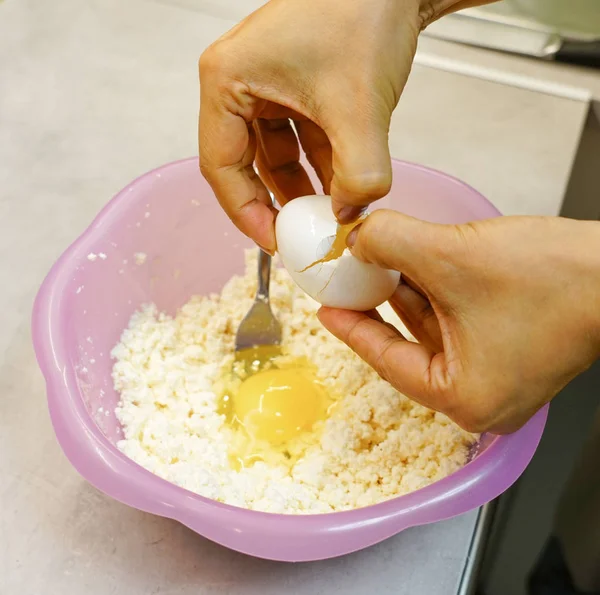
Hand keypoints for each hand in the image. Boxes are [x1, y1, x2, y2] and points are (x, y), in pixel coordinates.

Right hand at [199, 0, 425, 253]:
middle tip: (297, 234)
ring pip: (273, 153)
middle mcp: (237, 81)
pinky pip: (296, 137)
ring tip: (325, 213)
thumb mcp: (359, 108)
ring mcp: (265, 83)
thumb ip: (357, 176)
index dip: (246, 211)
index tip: (274, 241)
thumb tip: (347, 218)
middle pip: (244, 162)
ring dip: (300, 184)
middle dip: (275, 201)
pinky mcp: (292, 85)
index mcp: (227, 80)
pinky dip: (318, 162)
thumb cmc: (363, 12)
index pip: (221, 166)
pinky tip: (340, 184)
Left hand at [318, 213, 599, 433]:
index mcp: (463, 397)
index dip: (350, 329)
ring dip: (404, 294)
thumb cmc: (556, 278)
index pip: (387, 361)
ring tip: (373, 265)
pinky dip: (433, 294)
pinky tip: (411, 265)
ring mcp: (499, 374)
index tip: (325, 309)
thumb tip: (356, 236)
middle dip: (377, 307)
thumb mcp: (451, 255)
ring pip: (432, 330)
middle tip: (344, 282)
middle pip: (408, 345)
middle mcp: (481, 397)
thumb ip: (390, 242)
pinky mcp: (511, 349)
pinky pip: (457, 322)